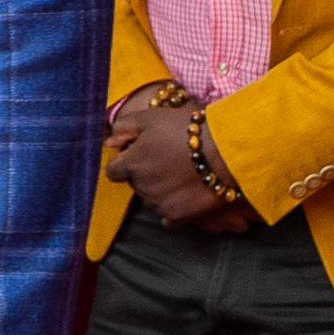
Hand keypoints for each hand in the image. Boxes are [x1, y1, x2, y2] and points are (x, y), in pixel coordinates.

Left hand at [104, 85, 253, 231]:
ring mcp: (159, 204)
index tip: (142, 155)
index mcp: (130, 164)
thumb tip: (108, 142)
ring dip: (159, 190)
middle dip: (144, 174)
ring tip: (179, 175)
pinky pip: (167, 216)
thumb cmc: (186, 130)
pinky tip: (184, 195)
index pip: (114, 171)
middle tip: (166, 161)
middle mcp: (141, 187)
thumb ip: (123, 128)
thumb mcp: (150, 118)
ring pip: (150, 200)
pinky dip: (172, 207)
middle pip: (135, 184)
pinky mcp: (178, 216)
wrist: (224, 152)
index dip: (127, 162)